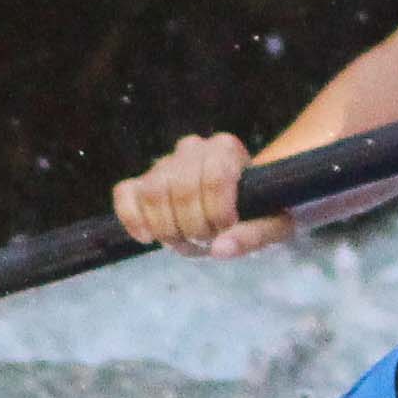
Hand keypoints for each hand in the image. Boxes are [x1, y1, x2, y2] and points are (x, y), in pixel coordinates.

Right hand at [113, 132, 296, 260]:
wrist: (235, 204)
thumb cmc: (258, 210)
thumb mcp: (272, 224)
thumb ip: (253, 235)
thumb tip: (219, 249)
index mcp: (226, 150)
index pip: (215, 177)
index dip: (218, 211)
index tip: (226, 227)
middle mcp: (193, 148)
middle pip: (182, 188)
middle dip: (193, 225)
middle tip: (205, 240)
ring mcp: (164, 163)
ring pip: (153, 192)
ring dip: (167, 228)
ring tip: (184, 241)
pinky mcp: (141, 181)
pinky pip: (125, 193)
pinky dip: (132, 218)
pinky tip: (147, 238)